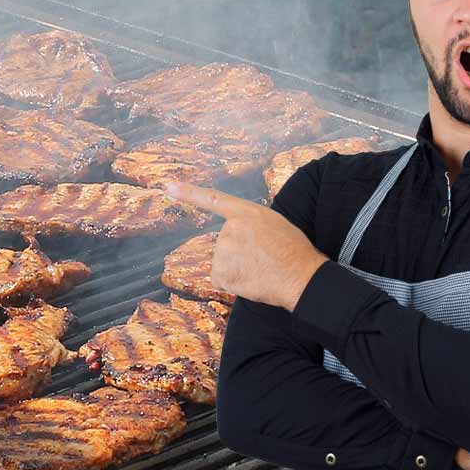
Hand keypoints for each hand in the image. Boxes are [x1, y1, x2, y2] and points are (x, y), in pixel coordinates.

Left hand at [164, 182, 327, 308]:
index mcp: (247, 213)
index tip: (168, 187)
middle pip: (224, 243)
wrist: (301, 277)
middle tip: (263, 259)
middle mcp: (230, 228)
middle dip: (239, 254)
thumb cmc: (295, 252)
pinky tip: (252, 280)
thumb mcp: (275, 225)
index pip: (213, 200)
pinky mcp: (220, 271)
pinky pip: (221, 278)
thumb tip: (241, 232)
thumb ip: (251, 224)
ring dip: (237, 269)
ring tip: (261, 270)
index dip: (189, 193)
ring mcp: (224, 249)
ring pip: (223, 262)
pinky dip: (234, 283)